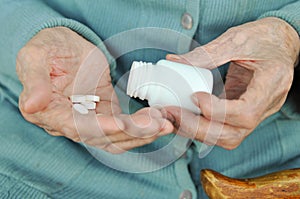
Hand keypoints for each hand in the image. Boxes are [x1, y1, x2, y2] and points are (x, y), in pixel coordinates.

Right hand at [17, 27, 172, 153]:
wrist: (63, 45)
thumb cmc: (48, 48)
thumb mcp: (35, 57)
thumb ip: (35, 81)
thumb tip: (31, 106)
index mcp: (51, 112)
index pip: (77, 127)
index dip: (101, 128)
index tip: (123, 124)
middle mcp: (71, 122)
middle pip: (103, 137)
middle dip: (132, 133)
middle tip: (159, 124)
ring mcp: (91, 119)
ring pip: (118, 137)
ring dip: (142, 133)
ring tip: (166, 123)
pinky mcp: (106, 112)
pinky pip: (125, 126)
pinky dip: (142, 125)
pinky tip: (158, 118)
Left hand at [166, 17, 299, 149]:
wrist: (281, 42)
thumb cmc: (265, 37)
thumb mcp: (237, 39)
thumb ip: (207, 53)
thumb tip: (176, 61)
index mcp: (272, 82)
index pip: (246, 111)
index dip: (217, 110)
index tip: (195, 96)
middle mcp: (267, 104)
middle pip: (234, 133)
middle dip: (198, 127)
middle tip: (173, 112)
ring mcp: (257, 112)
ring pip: (228, 136)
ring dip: (198, 131)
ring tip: (175, 117)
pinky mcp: (244, 113)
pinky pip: (224, 129)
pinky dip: (202, 126)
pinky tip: (185, 116)